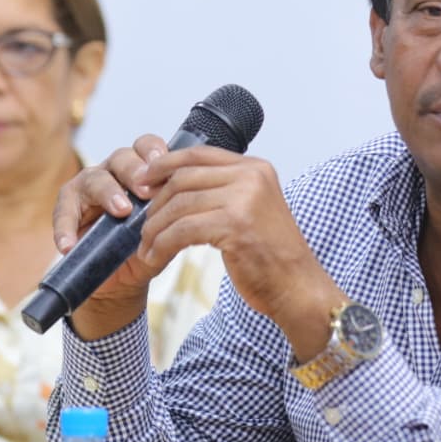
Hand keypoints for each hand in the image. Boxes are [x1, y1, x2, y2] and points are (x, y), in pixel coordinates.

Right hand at [52, 135, 175, 338]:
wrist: (122, 277)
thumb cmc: (146, 246)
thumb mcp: (166, 232)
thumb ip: (176, 217)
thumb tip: (194, 209)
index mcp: (142, 171)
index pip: (147, 148)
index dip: (156, 153)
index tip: (168, 168)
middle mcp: (114, 172)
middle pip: (122, 157)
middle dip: (135, 171)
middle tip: (146, 190)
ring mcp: (89, 187)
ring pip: (94, 178)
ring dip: (108, 193)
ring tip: (121, 211)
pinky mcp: (69, 208)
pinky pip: (64, 212)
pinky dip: (66, 228)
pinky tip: (70, 244)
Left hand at [131, 145, 344, 360]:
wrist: (298, 287)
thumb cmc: (273, 256)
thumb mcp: (252, 210)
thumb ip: (225, 191)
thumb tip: (179, 184)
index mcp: (256, 169)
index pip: (199, 154)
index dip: (164, 164)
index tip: (142, 180)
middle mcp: (251, 177)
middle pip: (184, 178)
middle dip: (156, 201)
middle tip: (142, 223)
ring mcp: (244, 199)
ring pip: (179, 205)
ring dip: (155, 228)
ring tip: (146, 245)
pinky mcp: (234, 225)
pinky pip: (182, 230)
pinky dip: (162, 244)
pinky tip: (155, 256)